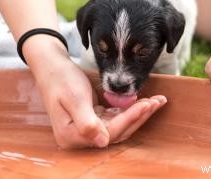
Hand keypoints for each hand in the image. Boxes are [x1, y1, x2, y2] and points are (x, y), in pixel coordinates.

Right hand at [26, 37, 165, 147]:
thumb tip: (102, 143)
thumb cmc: (61, 79)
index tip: (146, 105)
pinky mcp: (95, 119)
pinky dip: (130, 109)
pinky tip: (143, 101)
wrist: (52, 67)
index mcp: (72, 136)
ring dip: (138, 113)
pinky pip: (116, 118)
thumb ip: (86, 123)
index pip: (108, 132)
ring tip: (156, 100)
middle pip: (117, 131)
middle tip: (158, 101)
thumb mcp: (74, 98)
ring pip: (120, 125)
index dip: (129, 119)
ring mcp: (88, 128)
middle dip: (139, 116)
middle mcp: (80, 137)